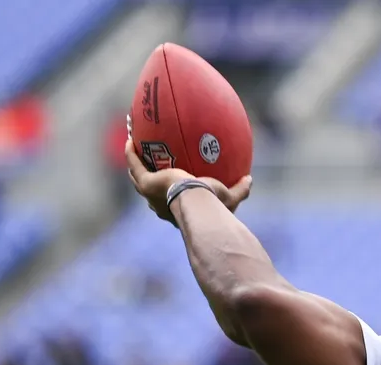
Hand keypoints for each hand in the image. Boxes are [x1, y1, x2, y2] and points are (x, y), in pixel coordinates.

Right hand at [124, 138, 251, 223]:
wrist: (199, 205)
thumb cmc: (214, 205)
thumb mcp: (230, 198)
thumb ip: (240, 189)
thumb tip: (249, 179)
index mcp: (176, 209)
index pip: (169, 201)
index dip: (167, 191)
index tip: (169, 179)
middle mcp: (159, 204)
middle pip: (147, 189)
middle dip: (145, 176)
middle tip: (146, 161)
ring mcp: (150, 194)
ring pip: (136, 176)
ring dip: (133, 162)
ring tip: (133, 146)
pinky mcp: (146, 183)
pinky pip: (134, 163)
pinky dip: (130, 152)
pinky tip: (131, 139)